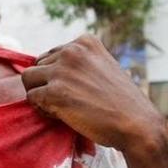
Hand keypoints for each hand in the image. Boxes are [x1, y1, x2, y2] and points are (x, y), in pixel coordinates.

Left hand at [21, 34, 166, 155]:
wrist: (138, 125)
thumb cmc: (121, 103)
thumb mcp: (103, 68)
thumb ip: (79, 63)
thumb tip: (47, 68)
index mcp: (85, 41)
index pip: (52, 54)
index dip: (58, 75)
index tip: (76, 90)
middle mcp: (72, 50)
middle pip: (37, 64)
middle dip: (47, 83)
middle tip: (67, 101)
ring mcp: (63, 70)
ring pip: (28, 79)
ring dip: (39, 94)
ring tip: (60, 108)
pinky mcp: (55, 92)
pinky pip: (31, 98)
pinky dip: (41, 109)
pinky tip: (60, 116)